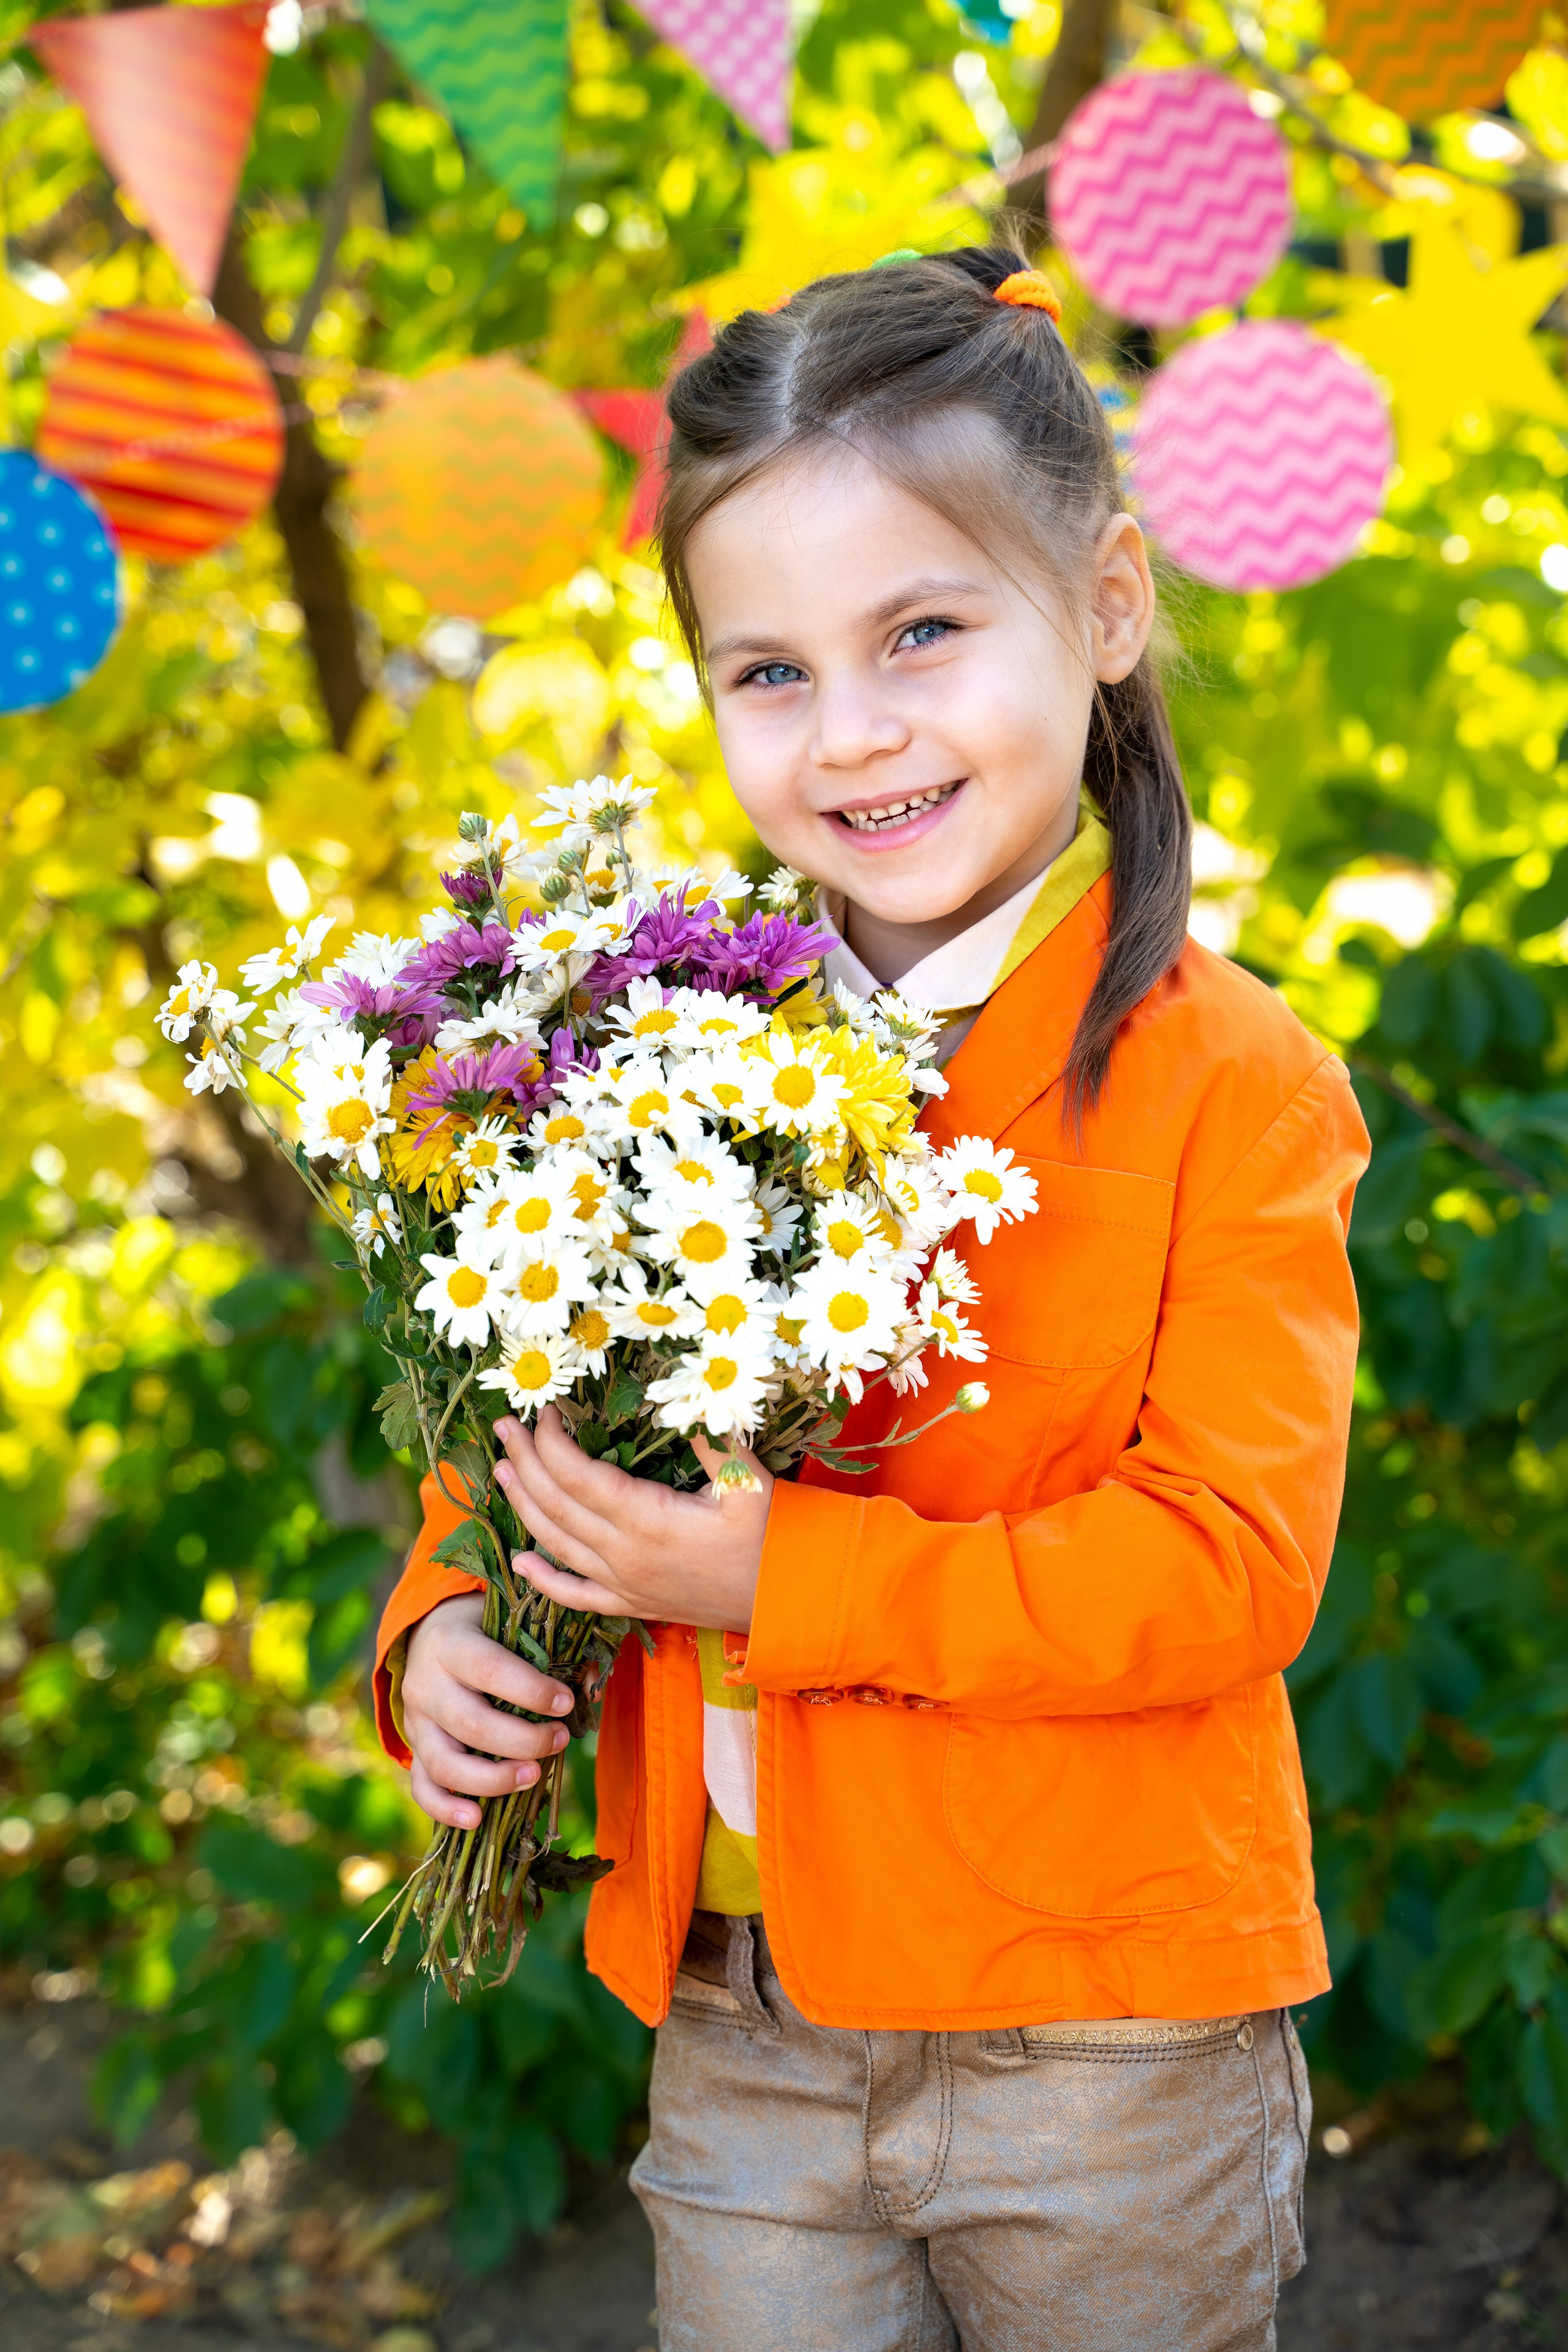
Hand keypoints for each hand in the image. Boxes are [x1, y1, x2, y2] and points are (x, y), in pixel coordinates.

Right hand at [402, 1592, 575, 1831]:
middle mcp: (426, 1684)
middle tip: (560, 1740)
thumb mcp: (509, 1624)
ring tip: (534, 1776)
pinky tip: (476, 1820)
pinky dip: (446, 1810)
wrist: (429, 1637)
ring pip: (445, 1764)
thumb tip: (592, 1689)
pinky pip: (423, 1788)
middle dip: (523, 1741)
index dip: (531, 1691)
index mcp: (451, 1643)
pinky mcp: (414, 1749)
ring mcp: (415, 1722)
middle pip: (472, 1725)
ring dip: (493, 1780)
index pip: (489, 1668)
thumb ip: (550, 1649)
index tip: (566, 1703)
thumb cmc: (484, 1631)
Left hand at [493, 1405, 771, 1631]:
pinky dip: (543, 1580)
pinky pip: (575, 1596)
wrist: (786, 1603)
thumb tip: (687, 1399)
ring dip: (523, 1506)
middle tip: (503, 1428)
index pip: (579, 1476)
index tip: (543, 1412)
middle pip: (557, 1504)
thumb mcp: (750, 1483)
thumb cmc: (771, 1538)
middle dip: (525, 1462)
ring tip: (501, 1471)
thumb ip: (714, 1441)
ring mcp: (624, 1584)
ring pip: (557, 1544)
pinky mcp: (631, 1604)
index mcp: (649, 1519)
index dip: (552, 1442)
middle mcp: (625, 1554)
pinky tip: (520, 1562)